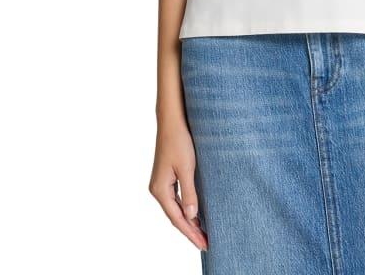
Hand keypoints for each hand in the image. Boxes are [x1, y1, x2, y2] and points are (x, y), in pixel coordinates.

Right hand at [148, 120, 207, 250]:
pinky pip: (176, 200)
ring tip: (203, 234)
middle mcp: (157, 189)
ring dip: (189, 222)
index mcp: (160, 190)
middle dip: (190, 231)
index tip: (204, 244)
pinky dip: (186, 209)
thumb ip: (189, 193)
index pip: (177, 219)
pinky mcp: (166, 177)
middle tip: (206, 244)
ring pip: (175, 209)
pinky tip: (195, 215)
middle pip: (175, 217)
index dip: (191, 233)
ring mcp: (161, 184)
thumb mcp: (186, 168)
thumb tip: (191, 217)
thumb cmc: (179, 141)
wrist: (172, 121)